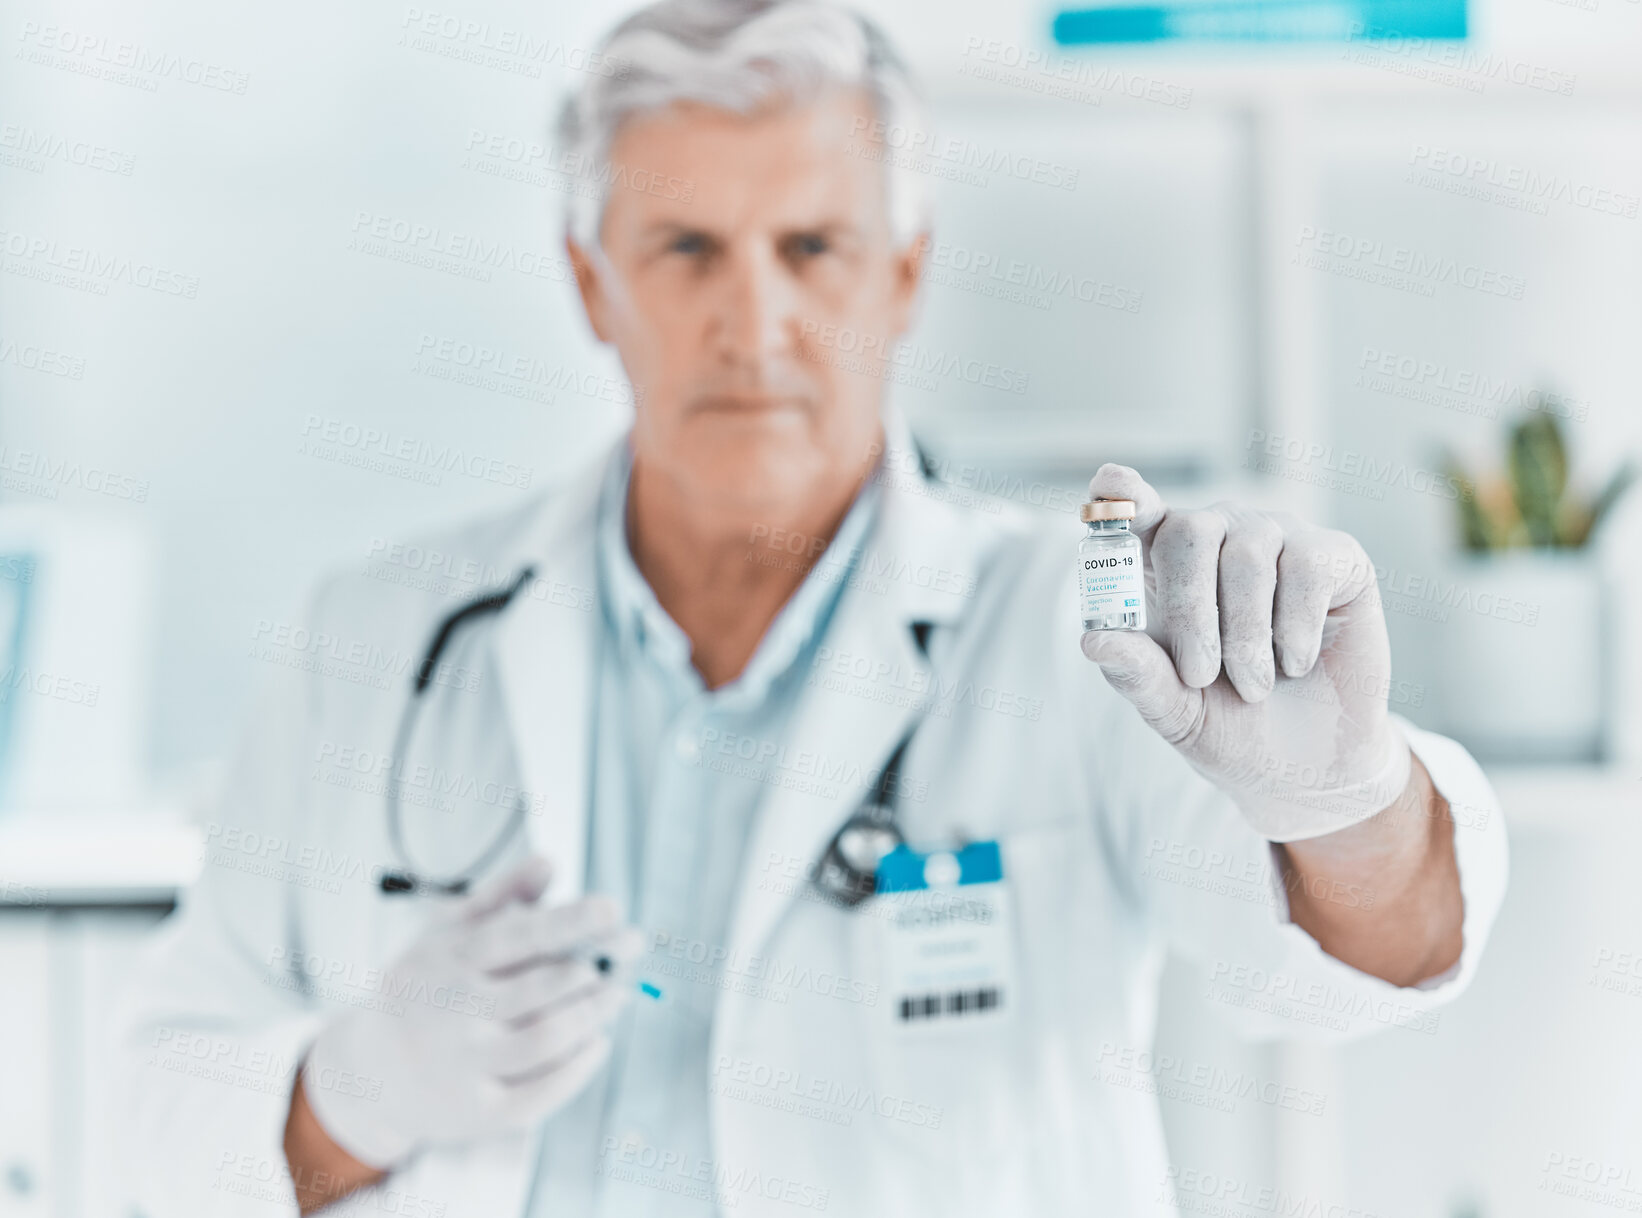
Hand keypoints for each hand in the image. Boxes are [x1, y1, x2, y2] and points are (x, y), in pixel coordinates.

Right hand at [301, 857, 643, 1168]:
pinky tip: (598, 1042)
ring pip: (544, 1039)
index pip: (517, 936)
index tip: (613, 910)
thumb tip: (550, 863)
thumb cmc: (427, 989)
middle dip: (596, 967)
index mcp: (450, 961)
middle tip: (630, 951)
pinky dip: (578, 1067)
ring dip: (592, 1013)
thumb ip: (501, 897)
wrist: (372, 1071)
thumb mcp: (448, 934)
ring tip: (617, 994)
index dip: (570, 921)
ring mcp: (464, 1066)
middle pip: (540, 988)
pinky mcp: (477, 1113)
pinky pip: (539, 1092)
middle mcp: (454, 1013)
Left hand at [1079, 464, 1411, 841]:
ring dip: (1246, 634)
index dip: (1124, 496)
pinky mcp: (1335, 555)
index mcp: (1166, 568)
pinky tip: (1296, 662)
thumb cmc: (1232, 728)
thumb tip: (1091, 637)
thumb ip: (1136, 674)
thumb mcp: (1175, 711)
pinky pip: (1305, 567)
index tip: (1110, 488)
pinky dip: (1295, 628)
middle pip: (1189, 532)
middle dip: (1190, 608)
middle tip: (1201, 673)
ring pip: (1247, 555)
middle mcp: (1219, 537)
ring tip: (1254, 686)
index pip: (1137, 512)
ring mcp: (1278, 539)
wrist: (1309, 763)